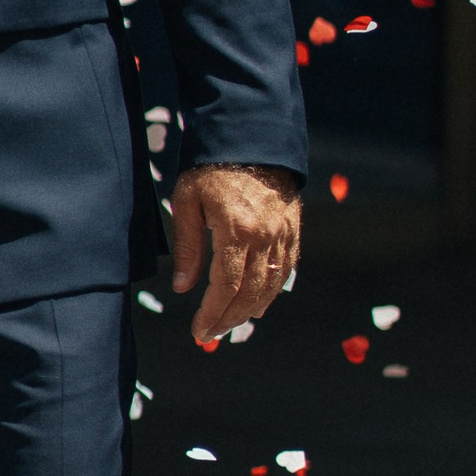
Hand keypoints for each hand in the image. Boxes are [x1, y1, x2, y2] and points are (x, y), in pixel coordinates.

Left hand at [170, 162, 301, 344]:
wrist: (253, 141)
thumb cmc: (212, 169)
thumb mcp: (188, 201)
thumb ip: (188, 246)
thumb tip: (182, 287)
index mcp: (237, 229)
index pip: (226, 286)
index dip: (212, 313)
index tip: (198, 330)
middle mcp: (265, 236)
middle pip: (250, 293)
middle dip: (229, 319)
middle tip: (210, 334)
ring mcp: (283, 235)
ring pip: (271, 286)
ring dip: (249, 311)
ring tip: (228, 324)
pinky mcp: (293, 231)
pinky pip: (285, 271)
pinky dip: (271, 293)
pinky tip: (257, 306)